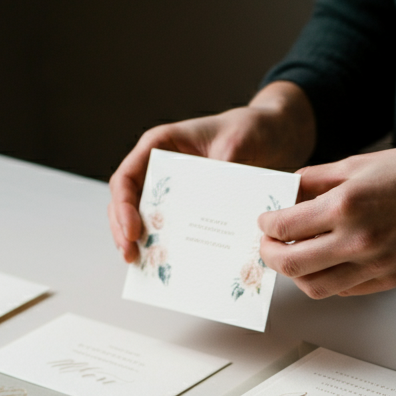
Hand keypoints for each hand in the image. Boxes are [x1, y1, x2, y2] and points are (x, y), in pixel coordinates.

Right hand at [107, 81, 314, 261]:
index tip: (132, 232)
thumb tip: (212, 201)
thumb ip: (222, 167)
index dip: (122, 206)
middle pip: (127, 202)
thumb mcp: (238, 143)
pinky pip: (172, 226)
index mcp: (161, 145)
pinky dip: (167, 244)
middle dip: (123, 231)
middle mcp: (160, 167)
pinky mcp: (190, 204)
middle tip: (131, 258)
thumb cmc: (250, 129)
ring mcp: (173, 187)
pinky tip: (169, 264)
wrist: (273, 136)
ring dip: (140, 242)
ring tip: (141, 265)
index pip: (126, 178)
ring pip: (144, 217)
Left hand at [258, 144, 395, 297]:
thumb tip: (284, 192)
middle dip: (271, 254)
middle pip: (292, 264)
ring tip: (296, 255)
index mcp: (346, 204)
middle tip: (269, 244)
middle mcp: (357, 239)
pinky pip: (344, 290)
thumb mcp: (360, 163)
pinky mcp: (389, 279)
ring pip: (315, 286)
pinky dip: (327, 279)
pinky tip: (327, 261)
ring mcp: (375, 264)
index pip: (285, 226)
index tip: (265, 220)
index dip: (267, 224)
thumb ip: (316, 180)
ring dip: (297, 274)